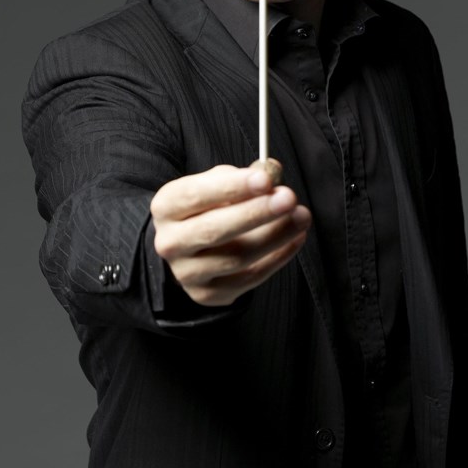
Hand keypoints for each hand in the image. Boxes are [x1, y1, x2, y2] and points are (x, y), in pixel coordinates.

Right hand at [150, 162, 310, 306]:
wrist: (189, 248)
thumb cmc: (207, 207)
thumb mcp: (214, 183)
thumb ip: (241, 176)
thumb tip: (272, 172)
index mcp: (166, 207)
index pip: (196, 195)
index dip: (232, 187)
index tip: (265, 179)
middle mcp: (170, 242)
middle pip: (214, 230)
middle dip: (256, 213)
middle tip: (288, 198)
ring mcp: (187, 273)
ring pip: (237, 257)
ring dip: (275, 236)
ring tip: (301, 216)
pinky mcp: (208, 294)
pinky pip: (249, 278)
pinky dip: (278, 257)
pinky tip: (294, 238)